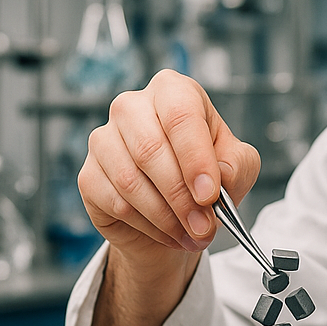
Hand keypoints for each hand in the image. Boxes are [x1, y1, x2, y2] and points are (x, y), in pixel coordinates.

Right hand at [79, 69, 259, 267]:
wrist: (177, 210)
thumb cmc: (207, 176)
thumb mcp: (238, 166)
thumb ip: (237, 165)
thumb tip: (219, 174)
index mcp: (173, 92)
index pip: (180, 115)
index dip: (195, 158)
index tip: (209, 195)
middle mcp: (131, 107)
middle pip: (150, 149)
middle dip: (182, 196)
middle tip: (204, 226)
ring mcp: (104, 140)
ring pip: (130, 181)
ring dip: (166, 216)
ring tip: (193, 234)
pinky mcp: (88, 175)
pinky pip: (115, 203)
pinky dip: (148, 226)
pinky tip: (169, 233)